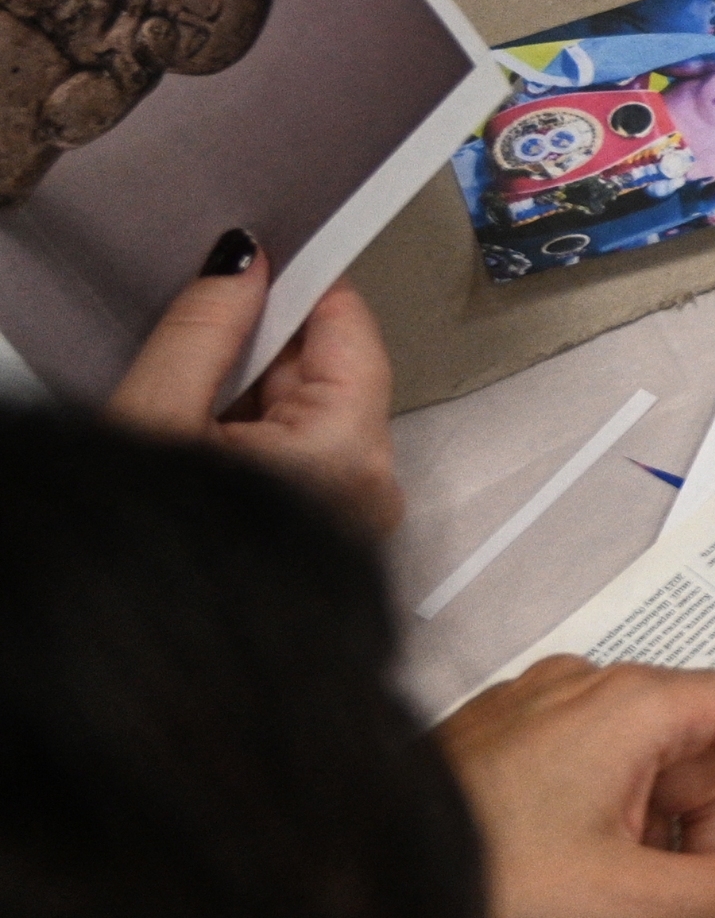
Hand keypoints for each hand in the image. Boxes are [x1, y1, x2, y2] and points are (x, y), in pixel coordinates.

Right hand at [104, 236, 399, 538]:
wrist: (136, 665)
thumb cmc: (143, 558)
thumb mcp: (156, 421)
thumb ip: (203, 331)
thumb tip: (241, 262)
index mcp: (352, 453)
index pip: (349, 326)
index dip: (299, 285)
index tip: (261, 253)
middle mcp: (374, 486)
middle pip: (330, 369)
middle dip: (263, 348)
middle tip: (195, 339)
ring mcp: (353, 515)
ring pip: (310, 412)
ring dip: (253, 395)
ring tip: (189, 407)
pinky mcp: (325, 534)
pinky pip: (301, 457)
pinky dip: (256, 437)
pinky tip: (202, 444)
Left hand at [433, 657, 714, 917]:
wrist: (352, 899)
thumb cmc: (471, 875)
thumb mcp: (637, 898)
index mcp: (634, 704)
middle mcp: (589, 695)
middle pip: (710, 763)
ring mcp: (542, 720)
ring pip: (652, 785)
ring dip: (666, 865)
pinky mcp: (508, 754)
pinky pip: (596, 792)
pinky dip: (614, 851)